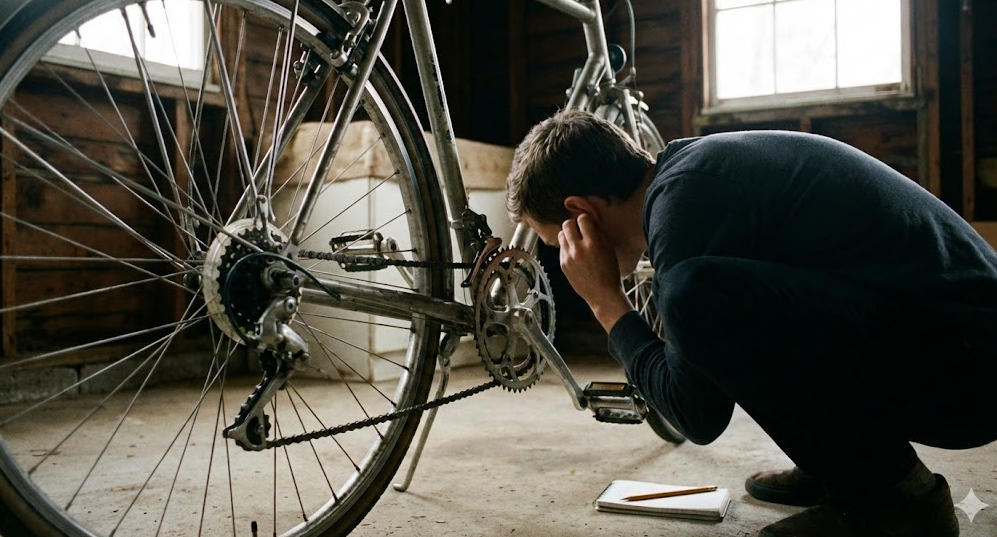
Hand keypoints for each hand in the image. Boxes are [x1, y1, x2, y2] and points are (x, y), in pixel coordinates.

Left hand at [558, 213, 633, 331]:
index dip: (586, 219)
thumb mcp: (609, 248)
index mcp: (593, 243)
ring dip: (568, 234)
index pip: (582, 219)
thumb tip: (588, 221)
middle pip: (567, 224)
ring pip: (561, 234)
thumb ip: (598, 233)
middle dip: (574, 224)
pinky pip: (561, 247)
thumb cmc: (610, 271)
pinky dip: (567, 246)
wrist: (603, 294)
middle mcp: (578, 249)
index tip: (588, 224)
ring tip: (577, 240)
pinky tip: (576, 252)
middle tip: (580, 230)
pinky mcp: (563, 264)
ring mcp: (568, 257)